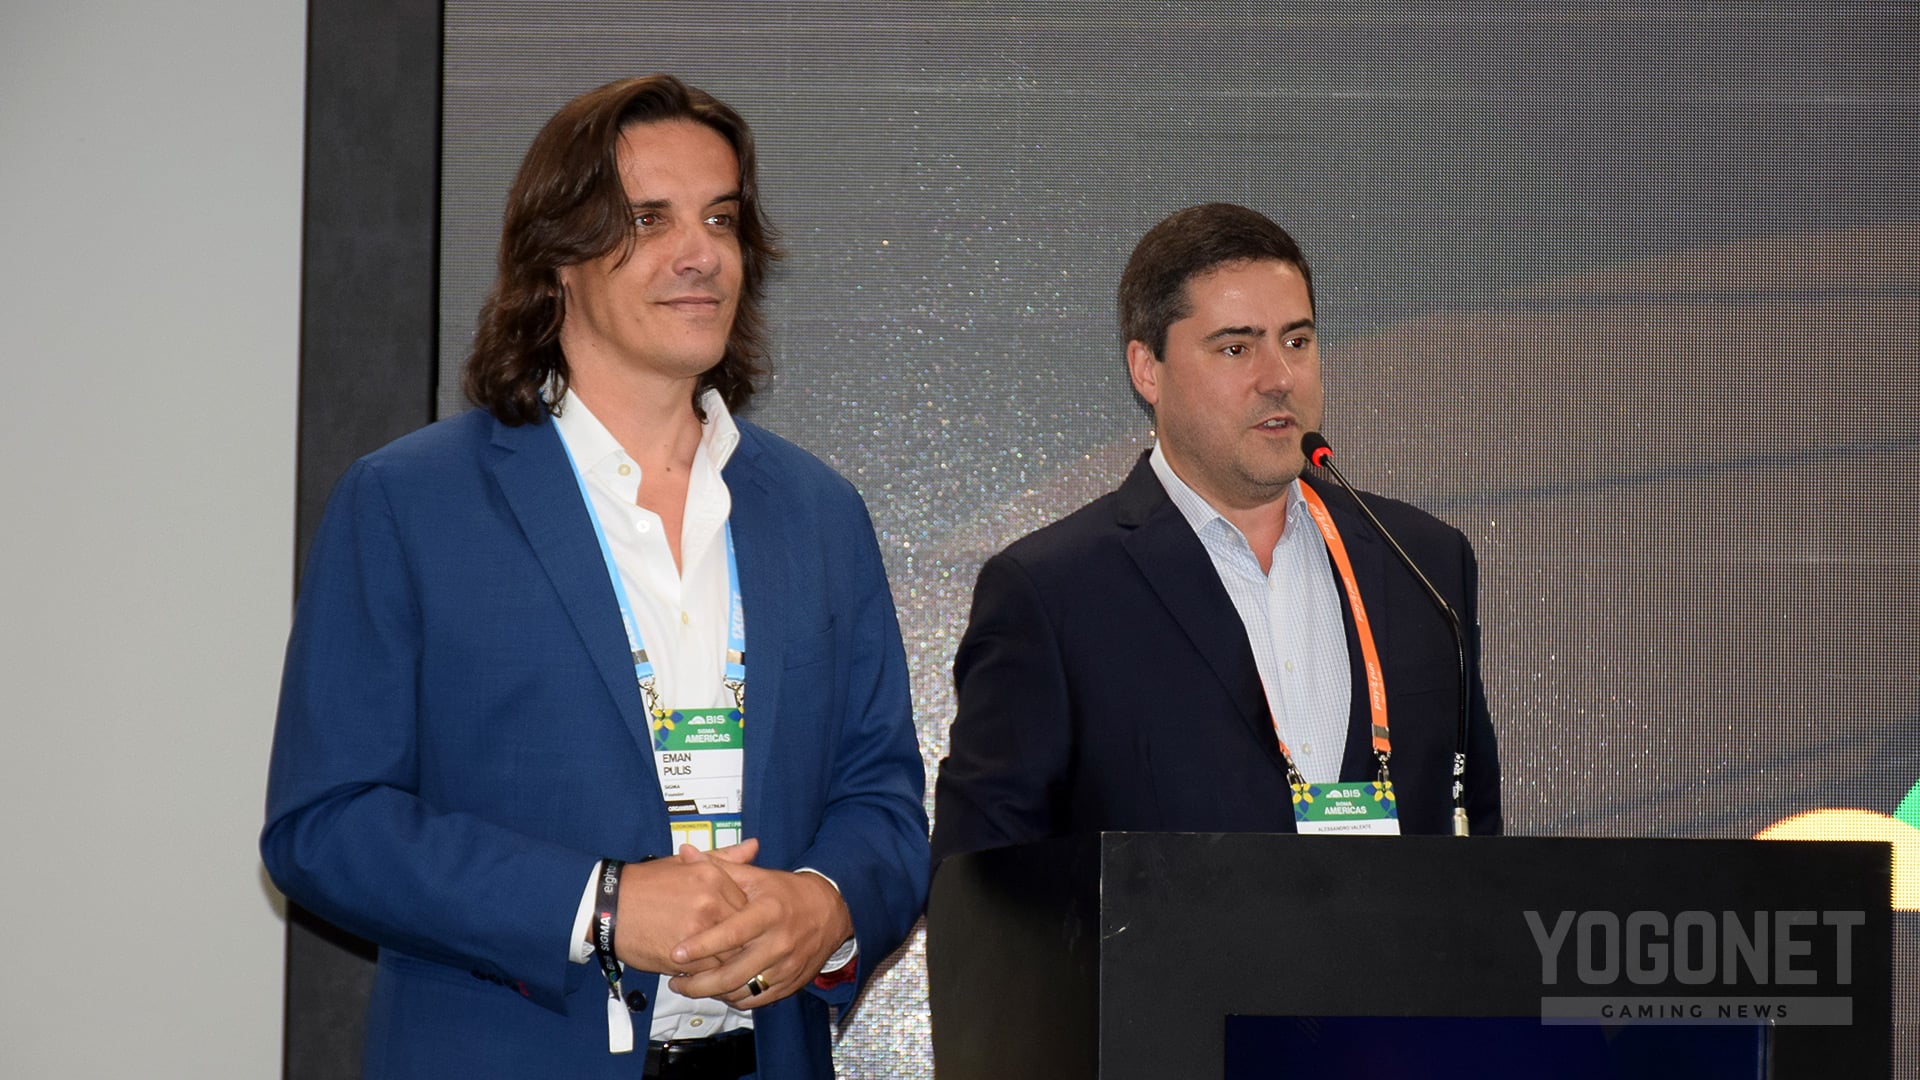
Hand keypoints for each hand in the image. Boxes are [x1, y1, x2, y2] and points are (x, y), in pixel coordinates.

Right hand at [610, 839, 757, 973]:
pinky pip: (709, 972)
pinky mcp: (682, 957)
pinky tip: (700, 969)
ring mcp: (697, 931)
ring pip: (730, 955)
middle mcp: (710, 902)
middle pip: (744, 932)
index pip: (749, 906)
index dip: (747, 921)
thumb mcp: (685, 863)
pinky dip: (708, 974)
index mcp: (713, 877)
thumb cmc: (645, 884)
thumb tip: (754, 846)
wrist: (607, 905)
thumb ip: (724, 857)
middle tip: (737, 949)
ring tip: (720, 961)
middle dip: (741, 943)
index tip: (741, 927)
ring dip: (727, 961)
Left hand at [664, 848, 853, 1007]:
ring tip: (691, 987)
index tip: (676, 954)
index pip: (731, 933)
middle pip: (733, 974)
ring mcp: (786, 966)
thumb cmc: (786, 893)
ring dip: (713, 994)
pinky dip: (735, 999)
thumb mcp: (756, 876)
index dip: (702, 946)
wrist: (831, 911)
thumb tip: (685, 852)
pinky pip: (757, 1000)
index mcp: (768, 912)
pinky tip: (719, 991)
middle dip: (699, 984)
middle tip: (675, 982)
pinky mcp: (791, 982)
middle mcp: (779, 942)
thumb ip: (719, 867)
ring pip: (743, 991)